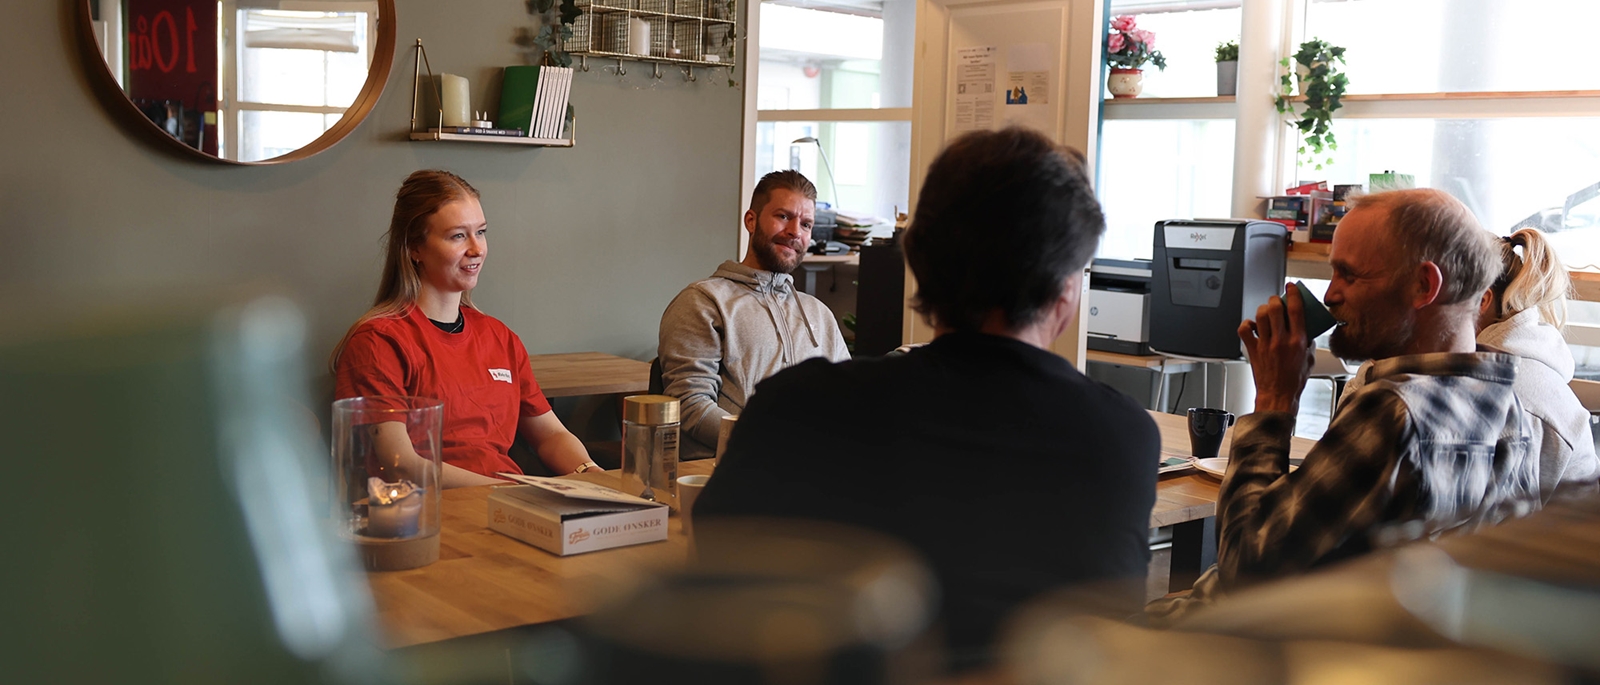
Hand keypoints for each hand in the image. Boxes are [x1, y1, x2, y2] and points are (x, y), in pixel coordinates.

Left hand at [1238, 284, 1314, 413]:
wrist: (1278, 396)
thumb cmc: (1294, 382)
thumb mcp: (1309, 360)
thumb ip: (1308, 344)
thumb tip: (1307, 333)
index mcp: (1298, 341)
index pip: (1295, 310)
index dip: (1293, 294)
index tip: (1291, 287)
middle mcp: (1281, 340)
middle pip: (1275, 308)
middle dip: (1275, 300)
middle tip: (1277, 301)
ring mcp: (1265, 345)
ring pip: (1260, 316)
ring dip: (1263, 309)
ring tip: (1266, 312)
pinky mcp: (1252, 350)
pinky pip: (1245, 330)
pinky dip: (1247, 324)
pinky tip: (1253, 326)